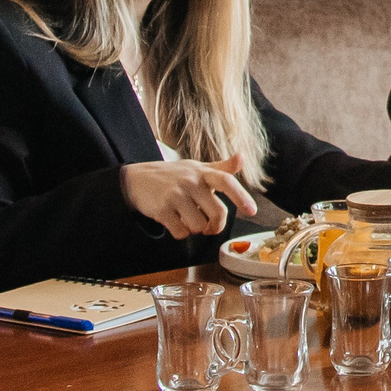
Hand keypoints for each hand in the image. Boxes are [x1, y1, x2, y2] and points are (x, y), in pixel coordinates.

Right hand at [120, 156, 257, 239]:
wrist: (138, 179)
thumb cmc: (174, 176)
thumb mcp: (198, 168)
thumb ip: (222, 168)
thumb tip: (242, 157)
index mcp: (203, 172)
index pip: (226, 181)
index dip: (241, 196)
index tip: (252, 211)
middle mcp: (191, 182)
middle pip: (217, 212)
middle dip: (216, 226)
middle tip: (210, 227)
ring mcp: (175, 195)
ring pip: (199, 226)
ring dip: (195, 229)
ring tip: (186, 218)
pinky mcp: (161, 209)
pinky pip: (181, 232)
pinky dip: (180, 233)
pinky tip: (174, 221)